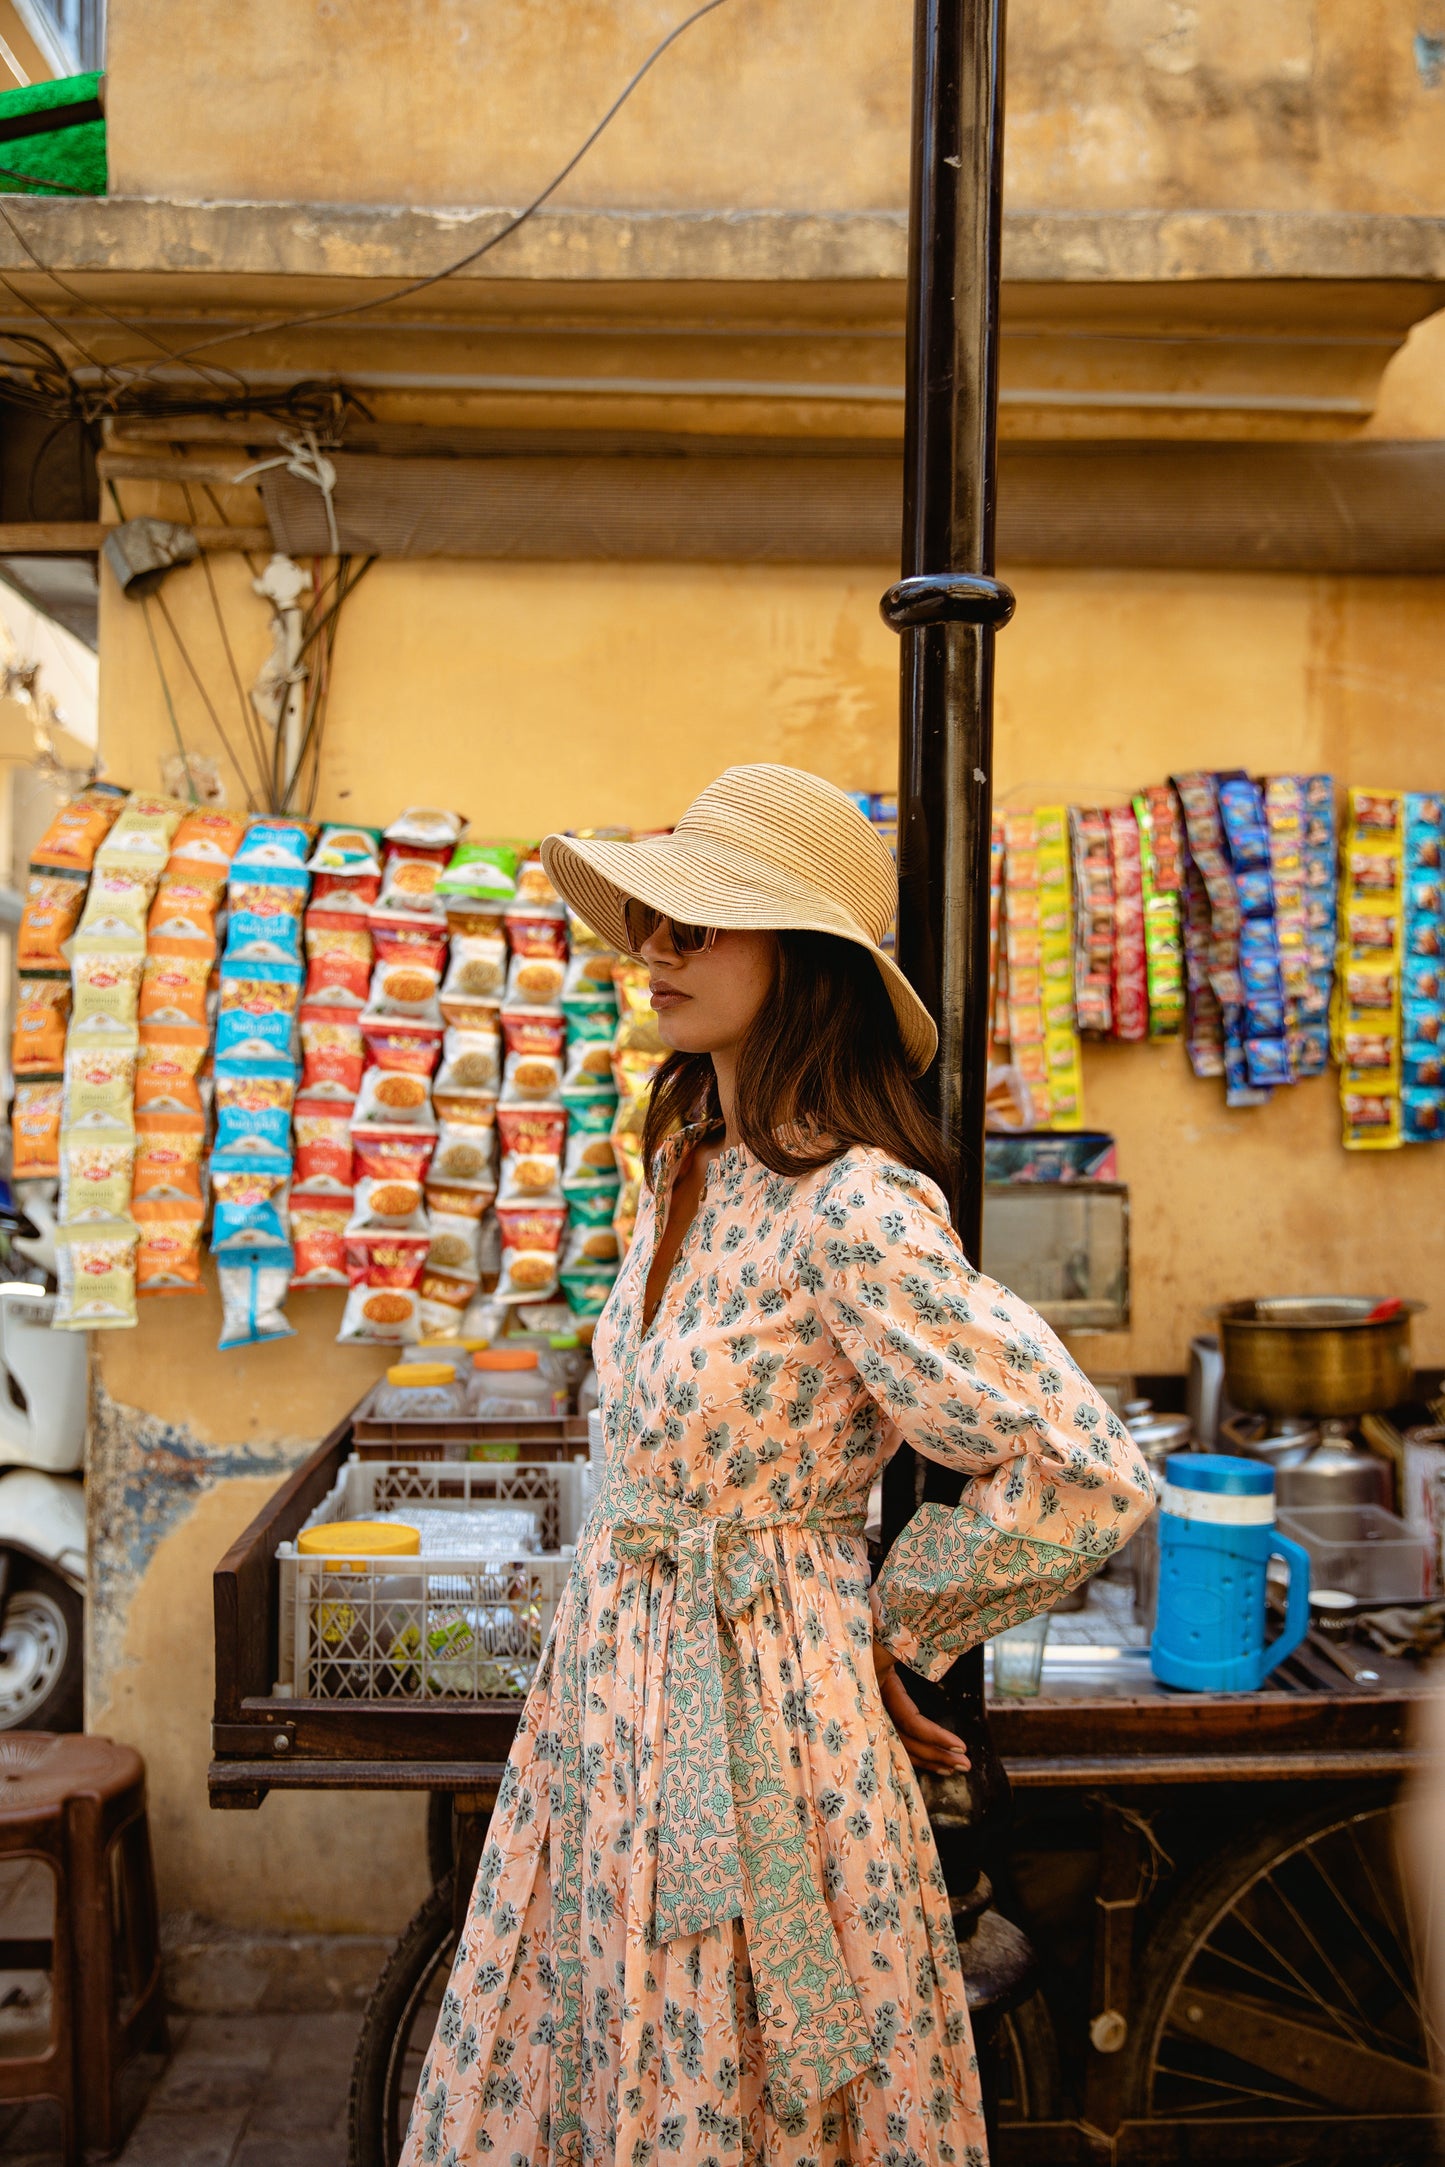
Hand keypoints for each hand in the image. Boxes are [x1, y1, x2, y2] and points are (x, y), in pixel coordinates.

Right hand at [873, 1636, 970, 1776]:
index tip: (962, 1745)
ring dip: (928, 1758)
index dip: (935, 1737)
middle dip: (936, 1755)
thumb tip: (935, 1641)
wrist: (846, 1626)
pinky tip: (933, 1760)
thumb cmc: (871, 1626)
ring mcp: (872, 1708)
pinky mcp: (877, 1707)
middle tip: (966, 1764)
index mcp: (877, 1686)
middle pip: (905, 1740)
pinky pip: (896, 1737)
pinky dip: (915, 1751)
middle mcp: (872, 1702)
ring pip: (900, 1744)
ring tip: (954, 1767)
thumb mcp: (887, 1634)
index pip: (910, 1721)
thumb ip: (905, 1643)